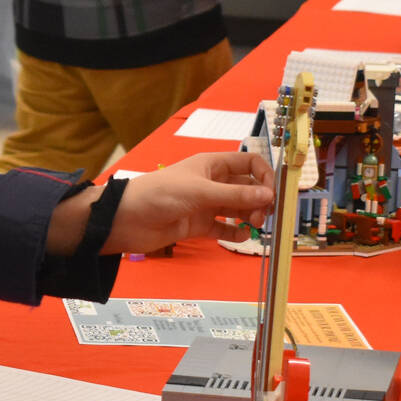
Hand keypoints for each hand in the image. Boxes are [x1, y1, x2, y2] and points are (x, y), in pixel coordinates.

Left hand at [103, 151, 272, 254]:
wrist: (127, 219)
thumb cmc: (160, 194)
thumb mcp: (201, 191)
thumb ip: (235, 195)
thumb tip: (269, 195)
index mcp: (212, 164)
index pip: (249, 163)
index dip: (264, 176)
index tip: (273, 193)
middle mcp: (211, 182)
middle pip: (247, 187)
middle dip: (260, 199)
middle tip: (264, 216)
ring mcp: (205, 205)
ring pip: (237, 208)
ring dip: (251, 216)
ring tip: (256, 225)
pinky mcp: (198, 225)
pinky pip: (223, 228)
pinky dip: (236, 233)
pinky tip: (244, 236)